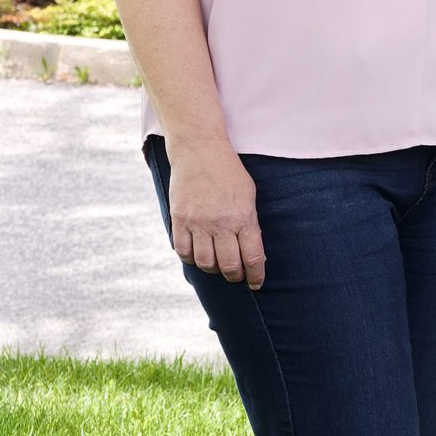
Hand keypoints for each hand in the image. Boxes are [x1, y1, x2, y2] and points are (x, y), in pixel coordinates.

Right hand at [167, 140, 265, 288]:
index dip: (255, 275)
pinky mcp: (179, 219)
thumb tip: (251, 251)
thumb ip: (249, 223)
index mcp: (243, 218)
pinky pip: (183, 251)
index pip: (253, 257)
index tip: (256, 283)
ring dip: (213, 269)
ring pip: (204, 262)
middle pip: (228, 265)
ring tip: (218, 265)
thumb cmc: (229, 173)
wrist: (200, 151)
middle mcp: (220, 224)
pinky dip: (191, 258)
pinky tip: (198, 255)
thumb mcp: (249, 196)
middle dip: (235, 275)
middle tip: (237, 275)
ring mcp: (197, 223)